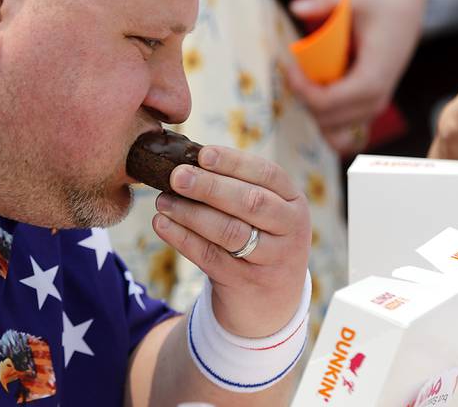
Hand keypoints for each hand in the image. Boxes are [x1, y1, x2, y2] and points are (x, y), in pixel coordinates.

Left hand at [151, 147, 310, 337]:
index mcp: (295, 203)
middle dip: (210, 187)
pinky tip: (162, 225)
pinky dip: (183, 239)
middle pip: (250, 202)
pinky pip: (210, 257)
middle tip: (176, 176)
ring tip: (163, 201)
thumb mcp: (267, 214)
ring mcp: (270, 260)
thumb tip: (189, 159)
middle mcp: (290, 230)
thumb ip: (240, 187)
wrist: (271, 303)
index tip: (202, 154)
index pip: (268, 174)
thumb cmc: (261, 240)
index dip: (234, 162)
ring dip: (191, 213)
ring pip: (229, 232)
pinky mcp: (245, 283)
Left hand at [285, 0, 420, 154]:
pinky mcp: (369, 111)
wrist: (404, 19)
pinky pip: (341, 132)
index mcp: (371, 79)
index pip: (326, 102)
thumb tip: (293, 8)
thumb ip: (323, 0)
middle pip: (325, 118)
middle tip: (294, 71)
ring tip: (307, 80)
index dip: (301, 90)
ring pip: (331, 129)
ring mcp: (373, 109)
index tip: (290, 67)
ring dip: (311, 109)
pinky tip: (316, 95)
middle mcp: (375, 101)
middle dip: (303, 98)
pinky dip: (323, 120)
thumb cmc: (376, 7)